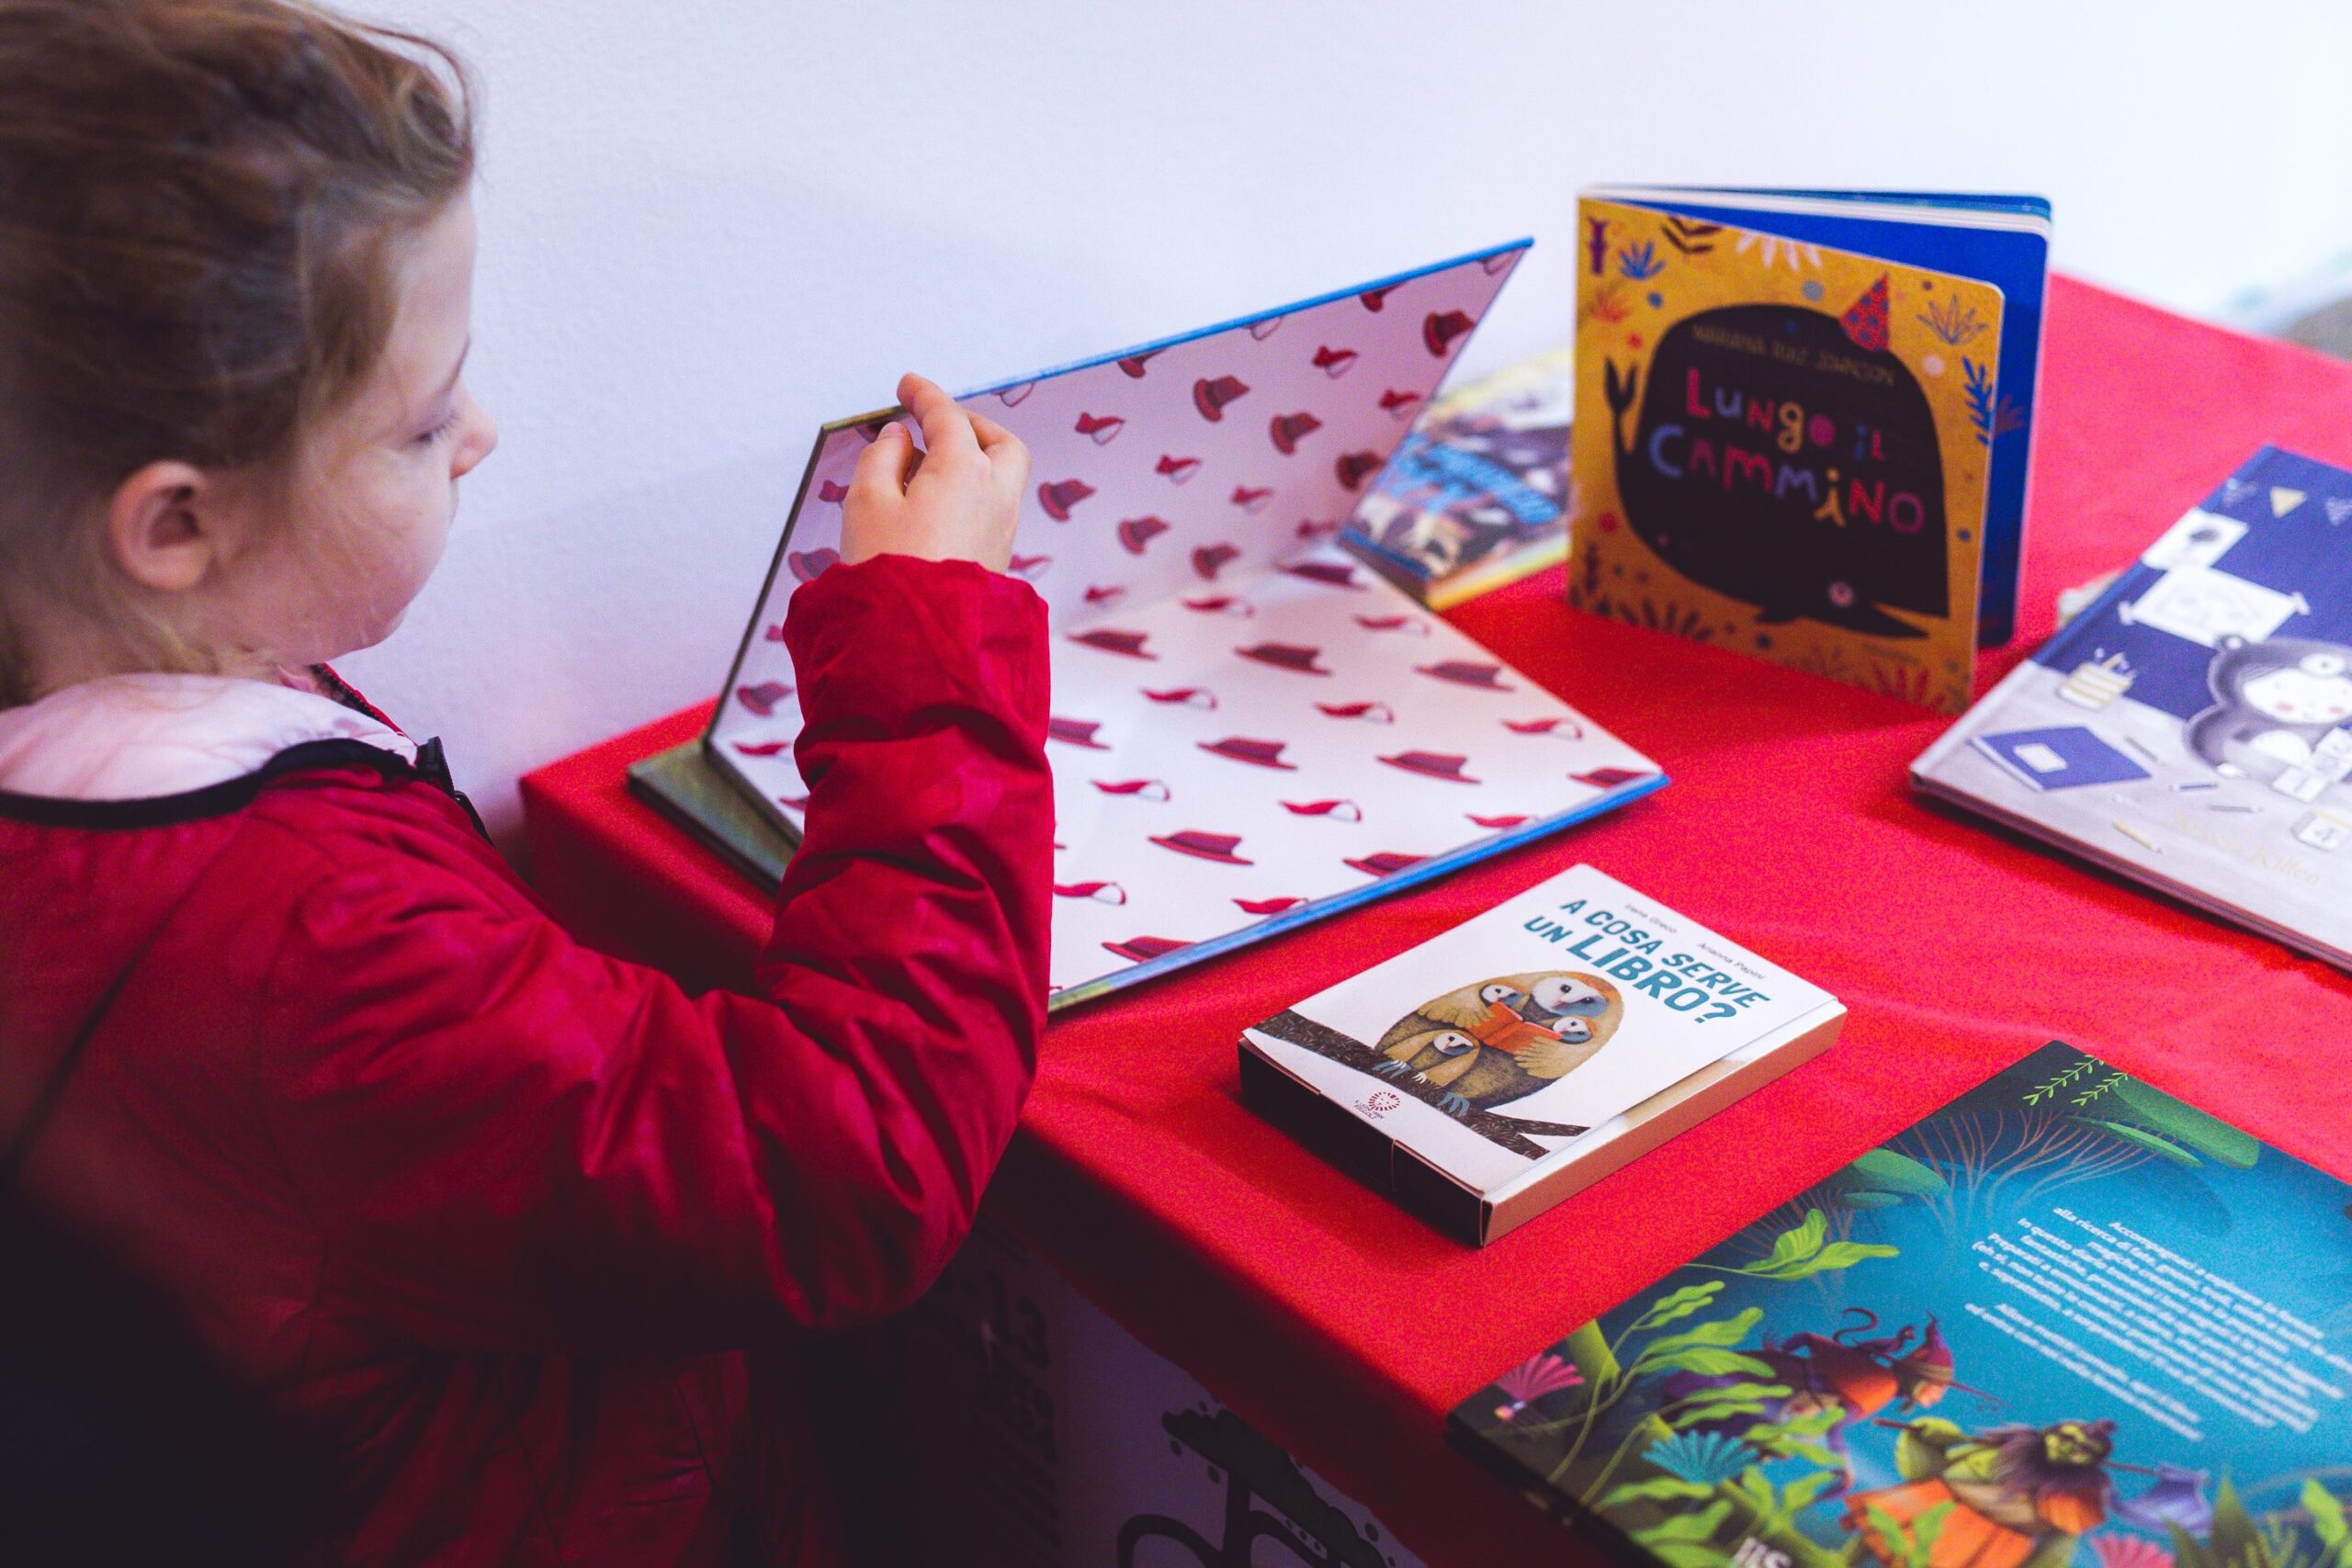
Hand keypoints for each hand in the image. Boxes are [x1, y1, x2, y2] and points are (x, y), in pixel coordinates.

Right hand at [840, 373, 1028, 573]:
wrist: (916, 640)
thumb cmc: (889, 568)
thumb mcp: (867, 501)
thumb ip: (882, 457)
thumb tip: (900, 439)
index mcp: (965, 469)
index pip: (948, 417)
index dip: (925, 395)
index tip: (908, 385)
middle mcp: (996, 495)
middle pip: (1000, 444)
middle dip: (971, 426)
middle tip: (937, 424)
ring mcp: (1003, 529)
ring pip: (1001, 479)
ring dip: (971, 462)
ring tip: (923, 470)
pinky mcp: (997, 558)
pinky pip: (991, 510)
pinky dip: (970, 493)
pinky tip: (933, 506)